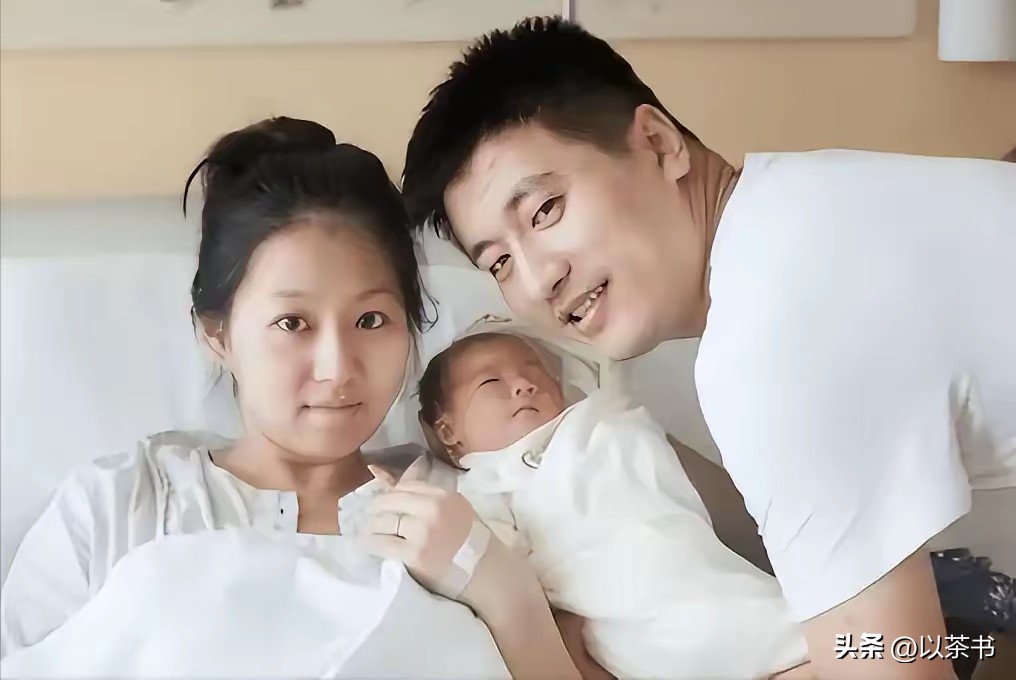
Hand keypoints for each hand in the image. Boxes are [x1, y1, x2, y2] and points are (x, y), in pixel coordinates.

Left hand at [359, 464, 476, 597]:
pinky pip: (382, 544)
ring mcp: (423, 532)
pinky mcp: (414, 554)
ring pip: (382, 522)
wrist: (486, 573)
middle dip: (375, 509)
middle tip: (367, 516)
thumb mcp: (458, 510)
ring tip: (365, 531)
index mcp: (444, 496)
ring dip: (370, 526)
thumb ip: (432, 498)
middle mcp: (433, 510)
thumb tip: (395, 486)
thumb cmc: (472, 542)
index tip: (383, 502)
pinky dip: (370, 543)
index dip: (390, 493)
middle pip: (390, 501)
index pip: (406, 486)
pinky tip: (366, 544)